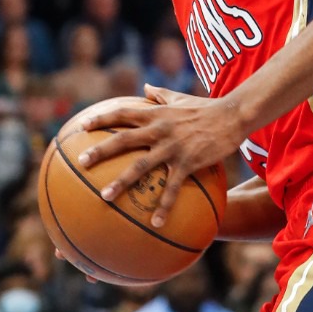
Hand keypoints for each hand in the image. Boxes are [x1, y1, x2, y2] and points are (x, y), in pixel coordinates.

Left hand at [74, 92, 243, 228]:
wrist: (232, 115)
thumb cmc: (204, 107)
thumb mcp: (180, 98)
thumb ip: (160, 95)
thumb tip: (145, 87)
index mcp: (155, 114)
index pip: (123, 113)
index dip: (102, 118)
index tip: (82, 126)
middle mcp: (160, 129)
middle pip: (124, 139)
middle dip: (101, 150)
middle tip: (80, 162)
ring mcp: (173, 146)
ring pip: (141, 165)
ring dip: (121, 181)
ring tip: (104, 197)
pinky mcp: (188, 162)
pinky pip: (172, 187)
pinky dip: (164, 206)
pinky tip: (155, 224)